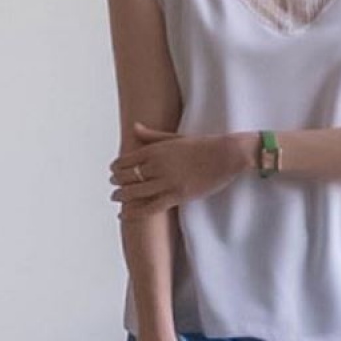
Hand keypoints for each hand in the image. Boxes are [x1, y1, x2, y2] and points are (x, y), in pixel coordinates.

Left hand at [109, 122, 243, 219]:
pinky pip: (150, 207)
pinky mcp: (178, 195)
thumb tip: (134, 127)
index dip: (116, 167)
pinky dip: (134, 212)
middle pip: (127, 176)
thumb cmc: (204, 144)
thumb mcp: (175, 136)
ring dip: (121, 196)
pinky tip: (123, 214)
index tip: (113, 170)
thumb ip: (152, 135)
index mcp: (157, 149)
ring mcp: (168, 181)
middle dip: (117, 181)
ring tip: (115, 198)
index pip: (126, 159)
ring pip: (135, 192)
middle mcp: (158, 165)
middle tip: (112, 185)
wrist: (227, 154)